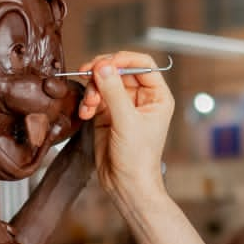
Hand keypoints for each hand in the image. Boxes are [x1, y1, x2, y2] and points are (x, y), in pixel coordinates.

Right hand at [76, 51, 174, 210]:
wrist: (126, 184)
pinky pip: (95, 96)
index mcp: (157, 96)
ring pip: (104, 82)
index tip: (104, 63)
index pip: (143, 64)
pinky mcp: (107, 114)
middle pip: (119, 69)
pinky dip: (87, 102)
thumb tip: (103, 66)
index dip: (123, 59)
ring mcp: (123, 105)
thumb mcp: (127, 122)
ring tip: (89, 105)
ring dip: (92, 89)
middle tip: (87, 75)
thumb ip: (114, 91)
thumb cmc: (138, 158)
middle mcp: (141, 98)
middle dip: (101, 73)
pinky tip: (85, 114)